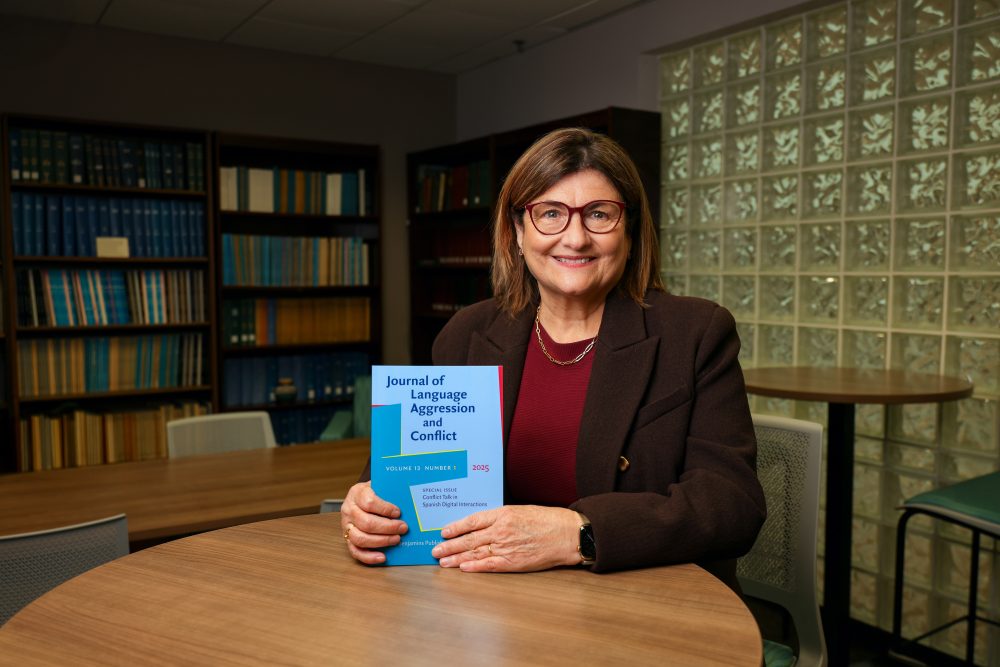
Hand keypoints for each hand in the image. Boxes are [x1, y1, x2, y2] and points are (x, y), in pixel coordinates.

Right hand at [340, 481, 407, 564]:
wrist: (361, 497)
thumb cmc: (374, 493)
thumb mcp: (380, 485)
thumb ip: (390, 491)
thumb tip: (408, 501)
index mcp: (357, 493)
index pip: (369, 502)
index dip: (385, 509)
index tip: (398, 512)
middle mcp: (349, 510)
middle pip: (366, 522)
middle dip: (388, 527)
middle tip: (403, 528)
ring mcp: (346, 526)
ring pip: (360, 538)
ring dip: (381, 541)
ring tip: (396, 539)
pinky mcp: (347, 539)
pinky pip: (355, 551)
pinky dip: (369, 557)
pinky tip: (383, 557)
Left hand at [431, 505, 581, 571]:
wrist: (567, 534)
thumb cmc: (547, 520)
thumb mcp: (521, 510)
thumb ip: (501, 517)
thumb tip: (483, 524)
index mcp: (503, 514)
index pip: (473, 520)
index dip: (456, 527)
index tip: (443, 531)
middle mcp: (501, 530)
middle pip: (469, 539)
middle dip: (450, 545)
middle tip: (435, 550)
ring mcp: (506, 547)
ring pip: (475, 553)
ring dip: (456, 558)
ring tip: (443, 561)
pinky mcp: (514, 562)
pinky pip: (489, 565)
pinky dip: (474, 567)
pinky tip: (462, 568)